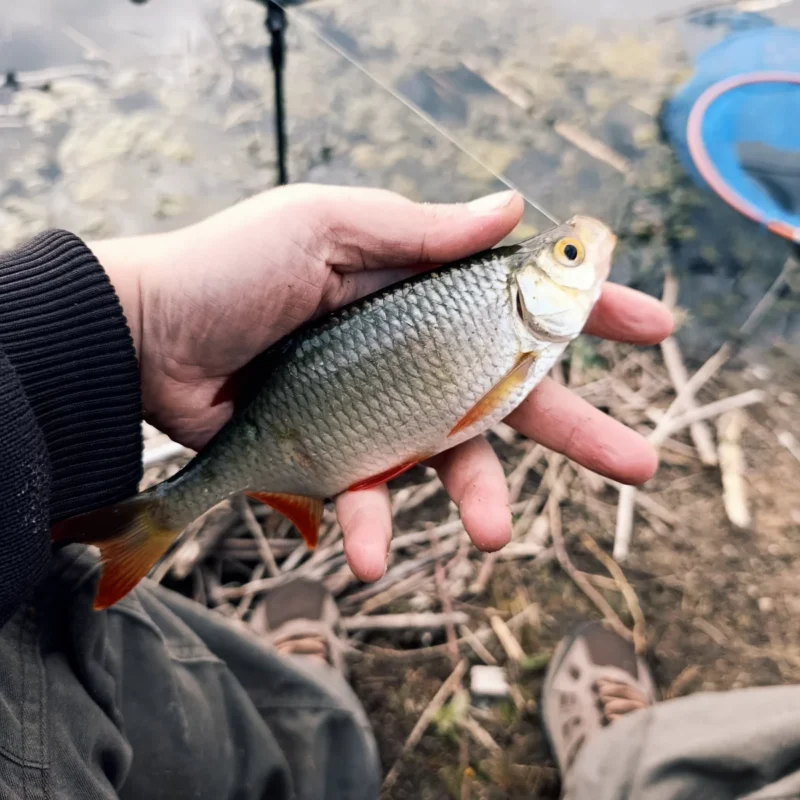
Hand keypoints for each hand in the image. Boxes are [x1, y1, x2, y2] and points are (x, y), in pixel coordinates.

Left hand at [93, 184, 672, 581]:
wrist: (147, 336)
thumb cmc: (231, 267)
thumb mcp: (327, 226)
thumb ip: (419, 230)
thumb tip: (514, 204)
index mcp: (420, 293)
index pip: (520, 300)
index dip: (589, 312)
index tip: (653, 327)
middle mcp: (413, 355)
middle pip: (512, 397)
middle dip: (579, 430)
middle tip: (639, 466)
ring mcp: (380, 412)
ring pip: (452, 464)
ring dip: (477, 501)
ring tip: (489, 537)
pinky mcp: (338, 459)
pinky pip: (373, 500)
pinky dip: (374, 527)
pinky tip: (364, 549)